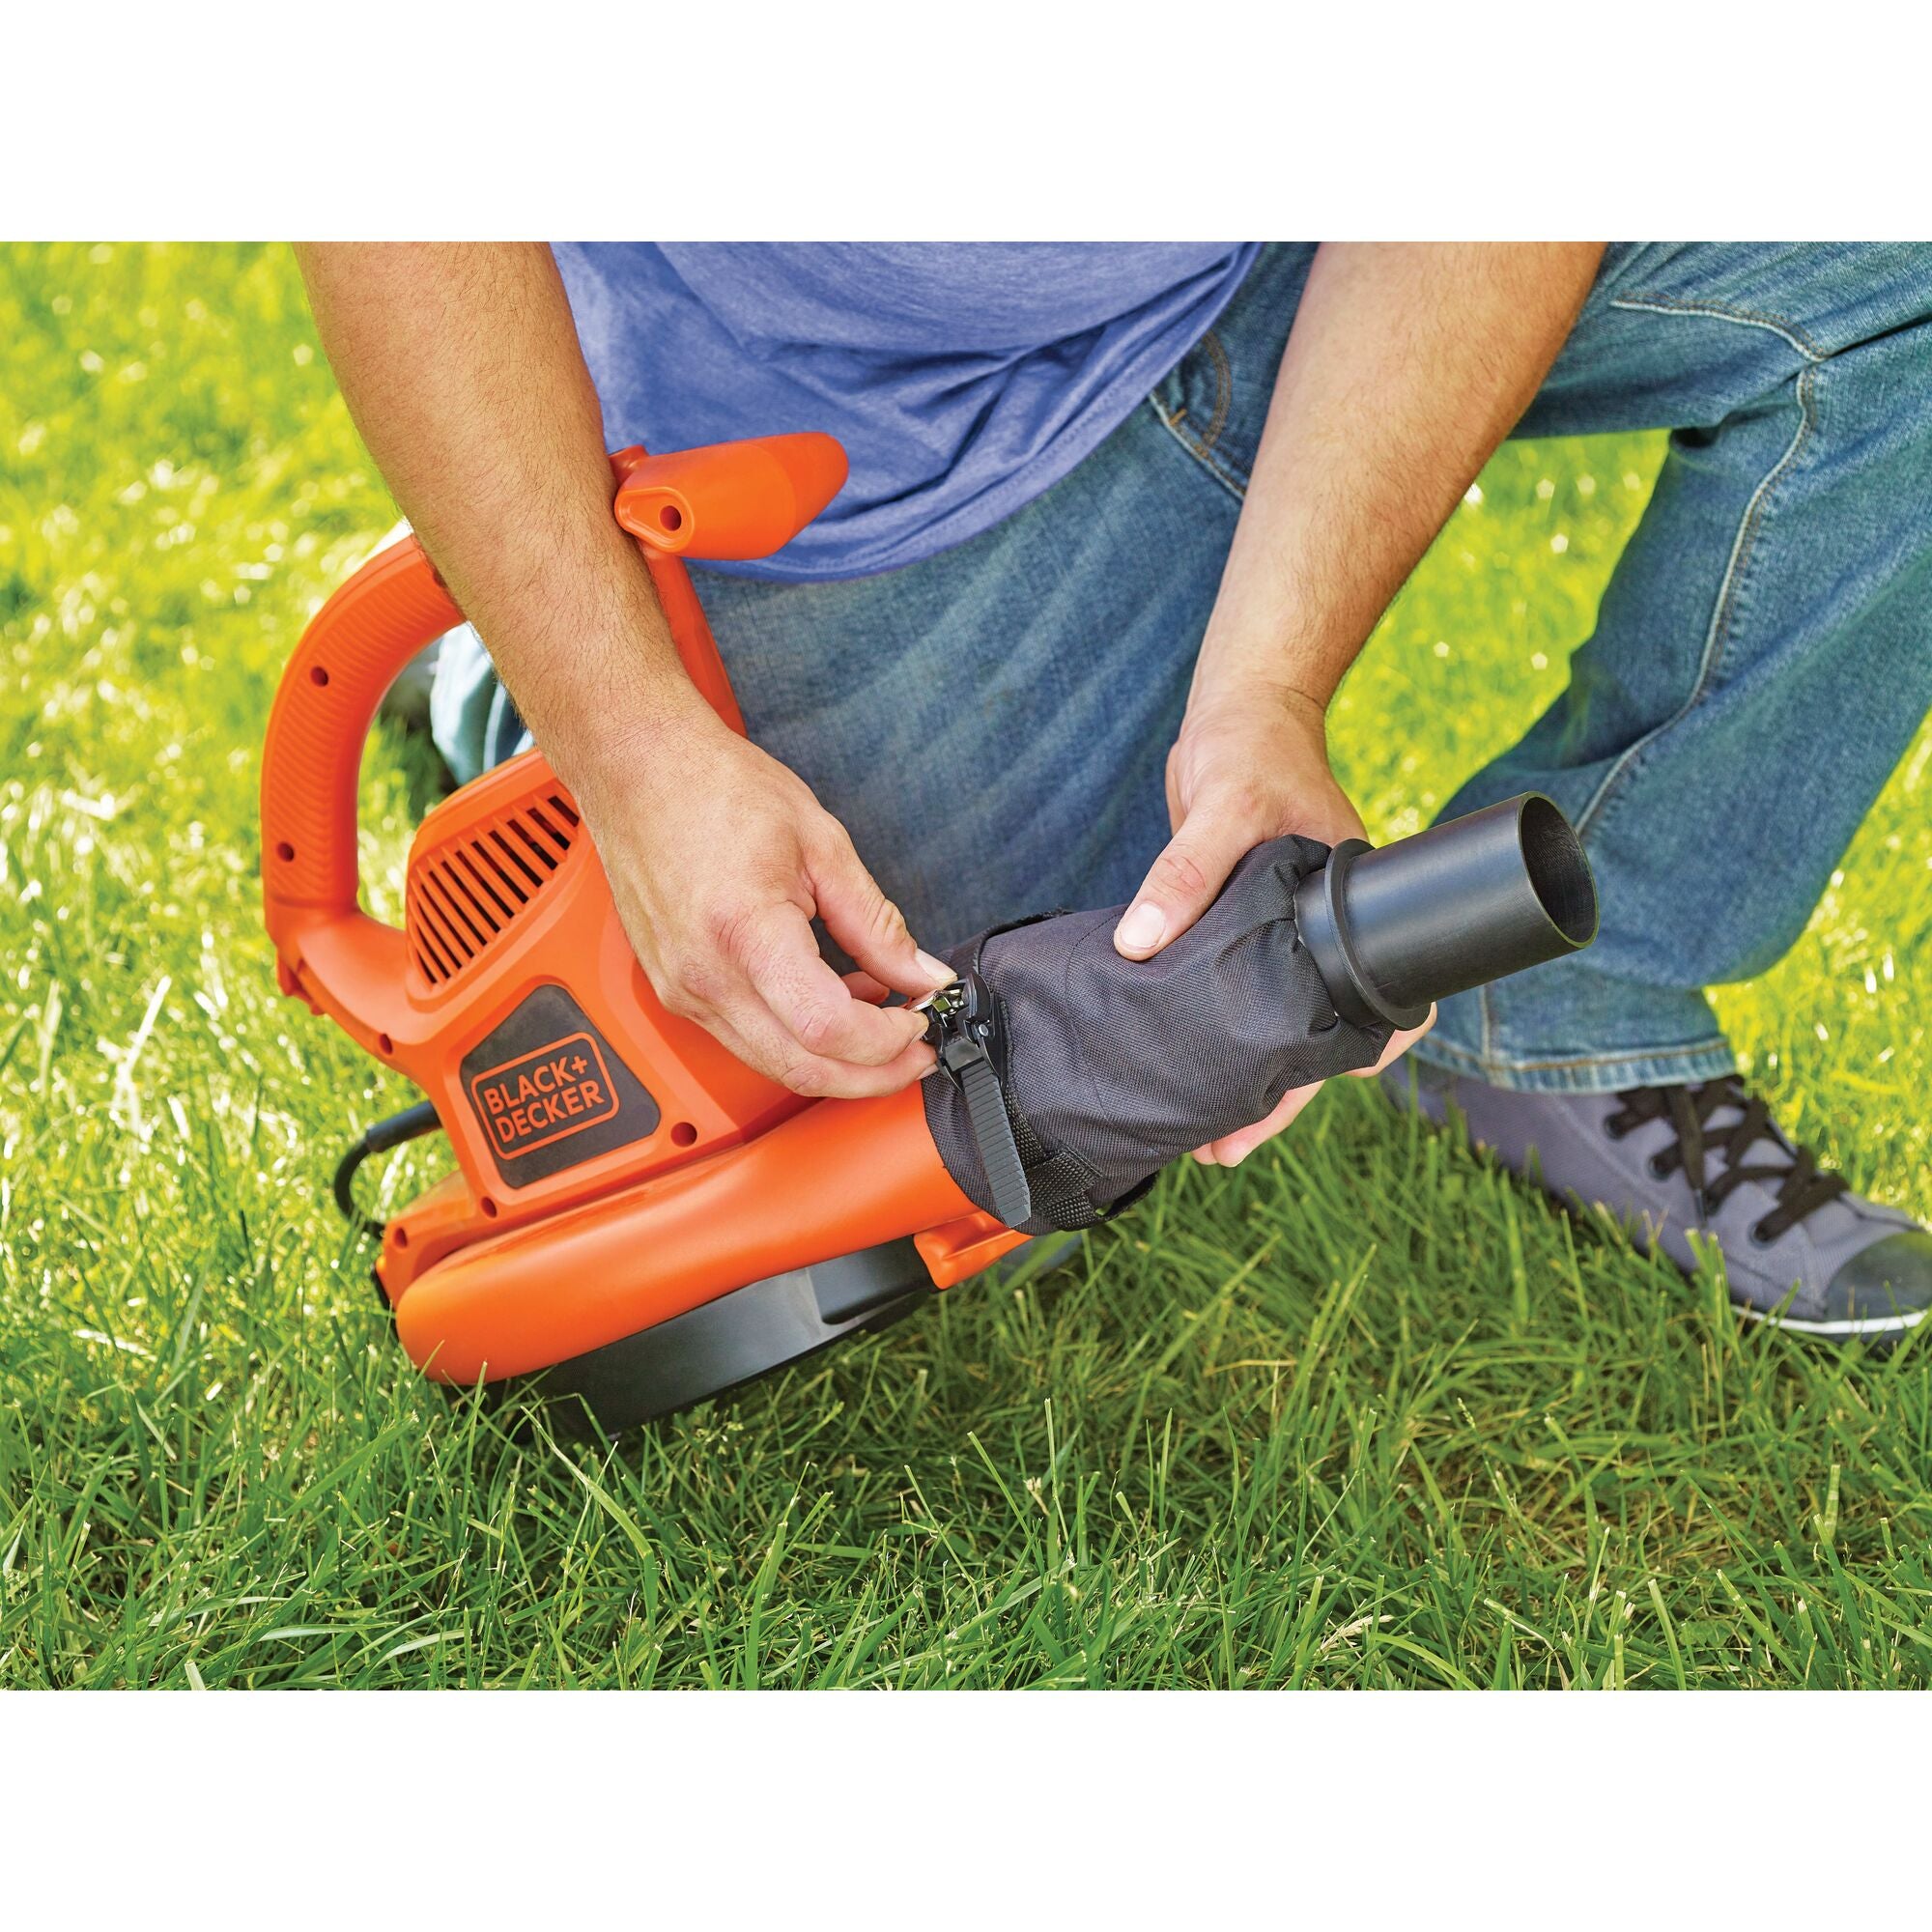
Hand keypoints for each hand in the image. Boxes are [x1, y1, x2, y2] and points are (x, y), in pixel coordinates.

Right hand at [578, 712, 952, 1097]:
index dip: (886, 1041)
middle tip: (916, 1049)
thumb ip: (876, 922)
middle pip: (801, 1068)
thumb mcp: (822, 845)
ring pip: (773, 1064)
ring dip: (837, 1057)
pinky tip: (830, 999)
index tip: (921, 1020)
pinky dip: (797, 1036)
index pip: (827, 1029)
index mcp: (745, 933)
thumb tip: (921, 972)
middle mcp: (705, 977)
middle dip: (872, 1074)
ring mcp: (682, 991)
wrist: (637, 770)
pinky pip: (747, 1039)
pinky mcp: (675, 991)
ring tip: (880, 1013)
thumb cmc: (715, 789)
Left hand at [1113, 681, 1428, 1160]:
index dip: (1342, 1067)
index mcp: (1350, 914)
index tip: (1288, 1108)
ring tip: (1199, 1136)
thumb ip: (1183, 874)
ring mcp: (1287, 933)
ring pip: (1275, 1023)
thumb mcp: (1221, 807)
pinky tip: (1178, 1065)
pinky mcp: (1244, 927)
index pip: (1369, 1011)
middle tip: (1222, 1151)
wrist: (1240, 710)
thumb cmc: (1251, 750)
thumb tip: (1138, 945)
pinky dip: (1213, 1030)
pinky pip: (1236, 991)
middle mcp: (1326, 934)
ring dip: (1243, 1075)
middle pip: (1317, 1037)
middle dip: (1277, 1098)